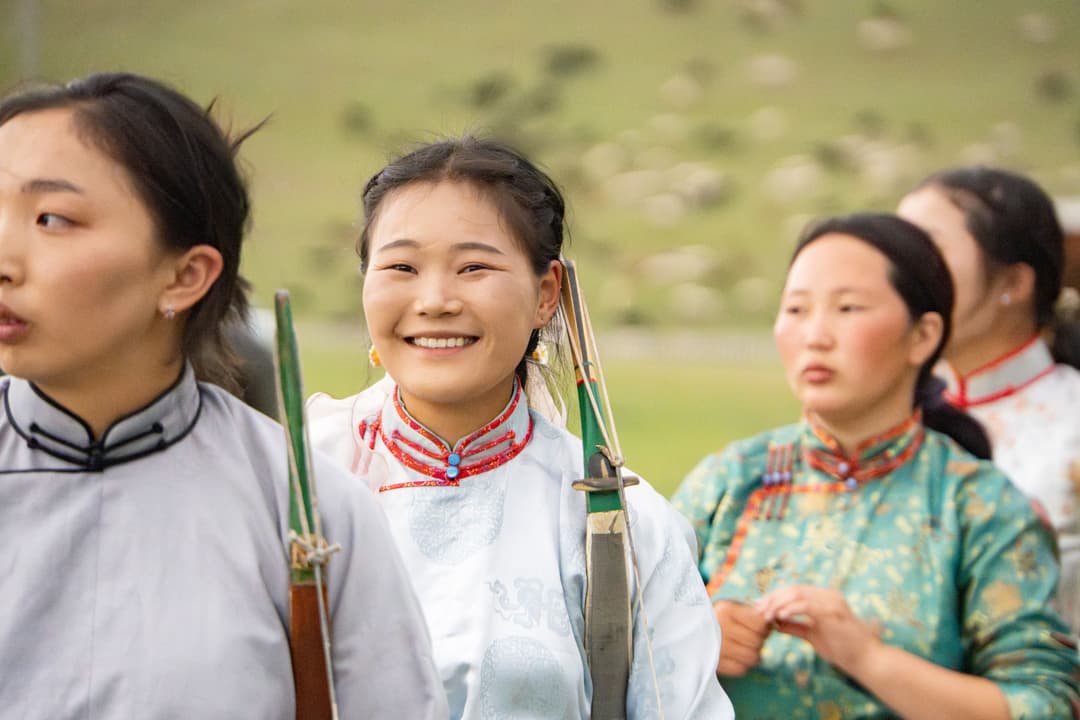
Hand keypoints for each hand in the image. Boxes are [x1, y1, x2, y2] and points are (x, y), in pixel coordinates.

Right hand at [713, 600, 771, 676]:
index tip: (759, 627)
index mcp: (726, 610)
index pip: (760, 623)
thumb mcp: (731, 608)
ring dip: (752, 654)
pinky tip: (734, 657)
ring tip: (743, 647)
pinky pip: (741, 670)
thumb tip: (774, 621)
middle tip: (749, 638)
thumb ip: (752, 613)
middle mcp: (721, 627)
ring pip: (752, 658)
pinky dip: (741, 665)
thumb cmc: (717, 618)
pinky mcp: (715, 663)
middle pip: (757, 642)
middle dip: (758, 641)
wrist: (688, 630)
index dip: (764, 627)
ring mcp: (717, 647)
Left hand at [754, 585, 881, 675]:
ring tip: (766, 615)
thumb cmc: (842, 648)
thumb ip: (796, 626)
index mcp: (824, 597)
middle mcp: (828, 595)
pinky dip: (791, 609)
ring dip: (778, 603)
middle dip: (772, 598)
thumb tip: (775, 622)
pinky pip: (807, 605)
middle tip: (758, 610)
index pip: (794, 590)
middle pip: (793, 589)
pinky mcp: (833, 612)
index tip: (759, 607)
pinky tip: (779, 617)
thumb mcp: (813, 635)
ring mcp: (832, 601)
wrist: (865, 660)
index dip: (774, 596)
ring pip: (798, 593)